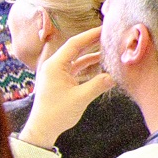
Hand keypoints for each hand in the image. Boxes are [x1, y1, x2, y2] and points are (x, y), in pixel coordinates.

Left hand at [18, 27, 111, 149]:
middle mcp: (54, 66)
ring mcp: (56, 73)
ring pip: (76, 58)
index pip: (74, 44)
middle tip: (109, 34)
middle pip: (75, 48)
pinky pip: (75, 67)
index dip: (90, 35)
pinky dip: (87, 64)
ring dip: (91, 53)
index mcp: (55, 66)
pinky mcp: (59, 80)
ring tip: (108, 47)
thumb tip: (114, 75)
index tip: (105, 28)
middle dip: (92, 41)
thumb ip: (98, 84)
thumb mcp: (80, 98)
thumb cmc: (57, 113)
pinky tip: (100, 63)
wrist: (43, 128)